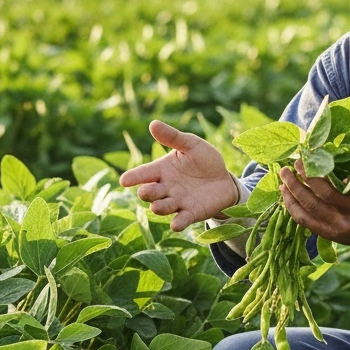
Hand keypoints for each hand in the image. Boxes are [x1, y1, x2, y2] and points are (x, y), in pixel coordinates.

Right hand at [119, 120, 238, 230]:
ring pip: (162, 207)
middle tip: (146, 192)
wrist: (225, 179)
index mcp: (162, 170)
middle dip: (146, 193)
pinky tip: (175, 225)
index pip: (143, 174)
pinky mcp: (191, 213)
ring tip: (157, 206)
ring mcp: (177, 202)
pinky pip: (181, 220)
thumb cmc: (204, 160)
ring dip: (159, 207)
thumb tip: (153, 123)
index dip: (133, 177)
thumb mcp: (191, 145)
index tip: (124, 180)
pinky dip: (178, 223)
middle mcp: (165, 188)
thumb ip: (173, 137)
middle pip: (149, 193)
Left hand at [278, 162, 349, 261]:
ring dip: (290, 195)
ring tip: (283, 180)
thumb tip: (331, 151)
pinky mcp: (328, 236)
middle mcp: (344, 219)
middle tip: (288, 168)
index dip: (312, 174)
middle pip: (313, 201)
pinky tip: (287, 196)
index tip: (303, 159)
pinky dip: (293, 209)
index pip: (329, 189)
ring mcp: (334, 230)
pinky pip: (305, 223)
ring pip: (305, 213)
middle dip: (297, 182)